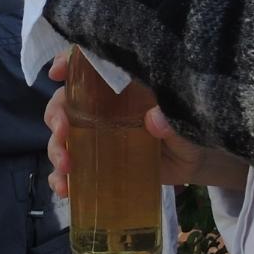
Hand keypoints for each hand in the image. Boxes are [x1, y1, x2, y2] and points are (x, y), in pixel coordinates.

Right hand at [42, 51, 248, 194]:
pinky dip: (61, 179)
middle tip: (63, 133)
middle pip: (64, 104)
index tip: (57, 72)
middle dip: (56, 117)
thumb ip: (173, 119)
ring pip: (62, 138)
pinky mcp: (98, 163)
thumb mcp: (186, 122)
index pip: (88, 68)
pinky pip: (72, 169)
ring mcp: (97, 137)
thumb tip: (155, 119)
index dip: (68, 63)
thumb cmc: (190, 129)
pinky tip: (64, 190)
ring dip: (56, 150)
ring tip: (66, 169)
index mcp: (121, 88)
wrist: (197, 163)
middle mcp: (103, 109)